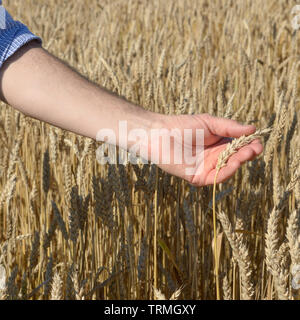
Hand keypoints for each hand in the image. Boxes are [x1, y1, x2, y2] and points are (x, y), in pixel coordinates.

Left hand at [145, 113, 262, 185]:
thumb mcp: (210, 123)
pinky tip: (234, 162)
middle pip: (236, 159)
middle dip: (247, 154)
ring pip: (228, 169)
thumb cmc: (182, 126)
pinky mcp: (198, 177)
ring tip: (247, 153)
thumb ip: (229, 127)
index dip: (249, 145)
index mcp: (218, 145)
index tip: (257, 141)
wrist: (160, 133)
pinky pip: (216, 178)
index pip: (238, 147)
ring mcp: (206, 168)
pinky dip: (227, 171)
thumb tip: (253, 128)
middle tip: (255, 148)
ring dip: (239, 162)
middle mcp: (214, 158)